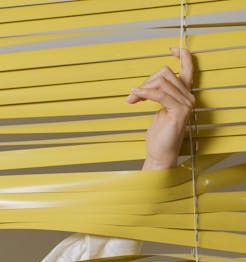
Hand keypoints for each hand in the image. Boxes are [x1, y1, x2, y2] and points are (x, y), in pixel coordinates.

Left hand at [127, 47, 194, 169]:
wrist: (160, 152)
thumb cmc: (159, 134)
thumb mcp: (155, 108)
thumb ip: (153, 94)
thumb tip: (138, 87)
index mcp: (184, 93)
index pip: (188, 68)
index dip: (182, 56)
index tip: (170, 49)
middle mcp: (188, 96)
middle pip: (166, 73)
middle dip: (146, 81)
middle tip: (133, 95)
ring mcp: (185, 103)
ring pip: (162, 82)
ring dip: (143, 88)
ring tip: (133, 99)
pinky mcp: (179, 111)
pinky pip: (160, 94)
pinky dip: (145, 92)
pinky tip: (135, 95)